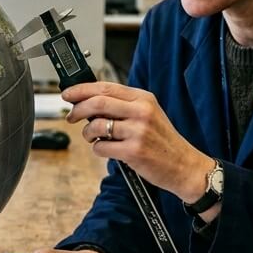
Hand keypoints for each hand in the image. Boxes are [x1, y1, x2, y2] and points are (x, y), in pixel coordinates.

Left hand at [62, 81, 214, 202]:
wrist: (183, 165)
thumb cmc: (163, 141)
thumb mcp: (148, 114)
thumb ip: (123, 106)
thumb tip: (89, 101)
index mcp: (143, 98)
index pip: (106, 87)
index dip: (82, 89)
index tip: (68, 94)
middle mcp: (141, 112)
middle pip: (97, 102)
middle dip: (77, 109)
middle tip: (72, 116)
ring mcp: (138, 131)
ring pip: (96, 126)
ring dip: (88, 133)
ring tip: (93, 137)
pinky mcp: (133, 151)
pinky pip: (101, 147)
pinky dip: (98, 149)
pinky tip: (107, 150)